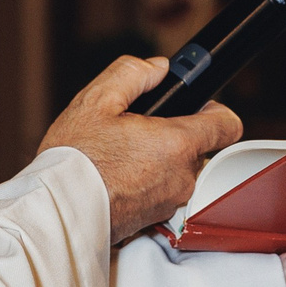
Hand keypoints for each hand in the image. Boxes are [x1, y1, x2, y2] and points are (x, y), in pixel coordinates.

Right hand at [39, 56, 241, 246]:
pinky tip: (120, 176)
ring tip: (125, 154)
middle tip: (142, 129)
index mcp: (176, 144)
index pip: (227, 125)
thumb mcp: (96, 101)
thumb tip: (158, 68)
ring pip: (182, 170)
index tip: (196, 105)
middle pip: (200, 147)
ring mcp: (171, 201)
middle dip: (176, 135)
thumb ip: (133, 74)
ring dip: (162, 160)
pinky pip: (165, 192)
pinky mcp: (157, 218)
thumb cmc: (74, 160)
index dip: (214, 110)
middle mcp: (182, 176)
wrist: (59, 210)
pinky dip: (150, 182)